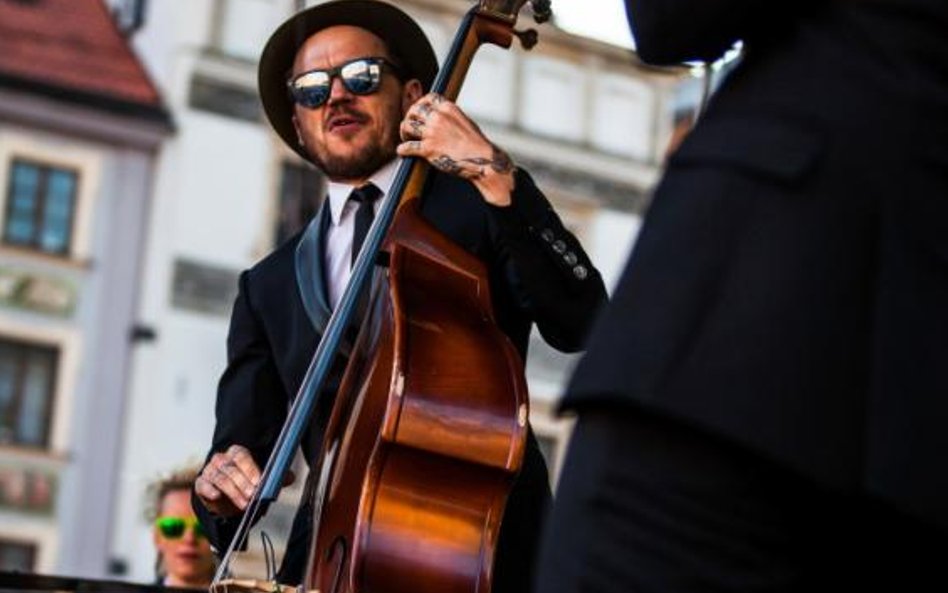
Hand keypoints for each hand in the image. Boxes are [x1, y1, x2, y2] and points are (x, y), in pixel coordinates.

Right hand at [194, 444, 262, 516]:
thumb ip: (257, 480)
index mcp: (235, 453)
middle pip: (231, 469)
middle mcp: (220, 459)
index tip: (257, 482)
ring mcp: (209, 470)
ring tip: (243, 503)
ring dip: (233, 492)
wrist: (225, 498)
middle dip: (243, 484)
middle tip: (252, 495)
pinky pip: (203, 485)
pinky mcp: (200, 483)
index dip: (250, 469)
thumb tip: (267, 486)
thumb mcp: (251, 480)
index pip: (241, 456)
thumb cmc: (242, 485)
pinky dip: (210, 490)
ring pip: (220, 479)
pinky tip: (216, 495)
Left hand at [397, 93, 514, 205]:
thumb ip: (450, 117)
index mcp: (448, 108)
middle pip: (414, 110)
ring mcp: (432, 133)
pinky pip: (407, 146)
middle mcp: (438, 117)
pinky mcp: (428, 149)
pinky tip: (403, 152)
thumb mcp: (464, 121)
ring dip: (404, 132)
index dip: (420, 103)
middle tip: (410, 126)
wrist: (482, 160)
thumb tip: (440, 117)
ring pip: (407, 125)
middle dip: (409, 117)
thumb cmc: (476, 144)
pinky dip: (402, 150)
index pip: (428, 98)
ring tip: (406, 138)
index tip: (419, 112)